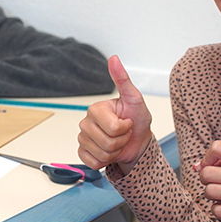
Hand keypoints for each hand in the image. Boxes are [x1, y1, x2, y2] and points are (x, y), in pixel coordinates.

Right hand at [77, 55, 152, 173]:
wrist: (137, 142)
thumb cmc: (137, 120)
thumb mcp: (134, 99)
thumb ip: (123, 79)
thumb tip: (114, 58)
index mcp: (95, 109)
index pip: (112, 127)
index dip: (125, 128)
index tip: (128, 122)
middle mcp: (86, 122)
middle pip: (106, 142)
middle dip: (121, 141)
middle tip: (124, 133)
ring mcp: (83, 138)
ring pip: (101, 154)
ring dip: (115, 151)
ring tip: (118, 142)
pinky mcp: (83, 152)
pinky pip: (93, 162)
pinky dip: (105, 161)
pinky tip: (109, 151)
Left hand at [195, 140, 220, 221]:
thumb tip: (197, 167)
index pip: (217, 147)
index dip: (208, 158)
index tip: (213, 166)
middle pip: (207, 173)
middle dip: (205, 179)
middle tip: (215, 183)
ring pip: (209, 191)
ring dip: (210, 195)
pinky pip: (216, 210)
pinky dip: (217, 209)